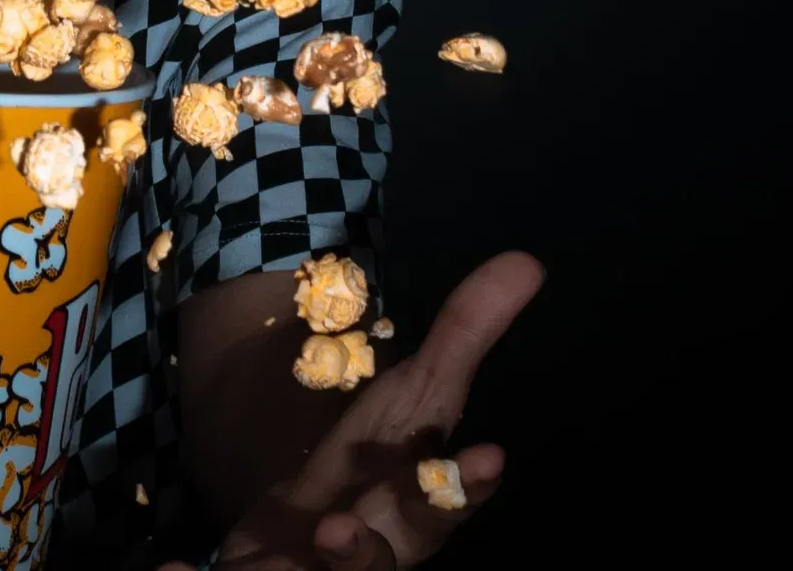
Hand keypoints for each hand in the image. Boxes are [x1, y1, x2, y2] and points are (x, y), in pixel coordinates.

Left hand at [164, 251, 544, 570]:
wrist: (304, 546)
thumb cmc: (372, 472)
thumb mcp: (412, 400)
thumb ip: (462, 337)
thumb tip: (528, 261)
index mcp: (407, 510)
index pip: (444, 506)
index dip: (464, 490)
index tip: (492, 457)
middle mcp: (366, 553)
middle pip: (374, 563)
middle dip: (360, 557)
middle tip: (332, 533)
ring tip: (273, 558)